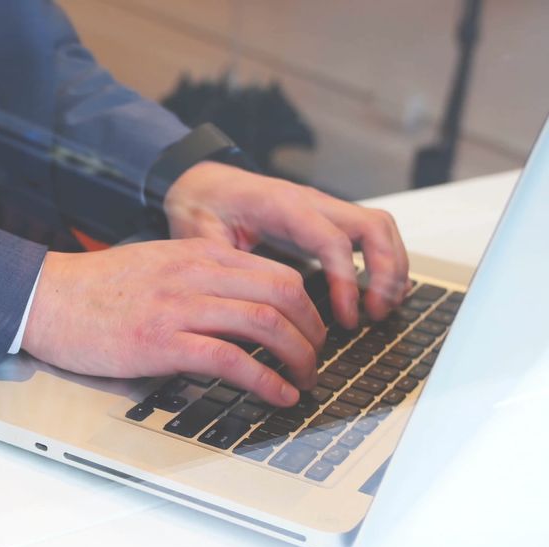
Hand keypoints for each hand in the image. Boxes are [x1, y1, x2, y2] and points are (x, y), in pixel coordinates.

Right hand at [22, 239, 324, 406]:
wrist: (48, 298)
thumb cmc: (96, 289)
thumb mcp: (157, 264)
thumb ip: (198, 275)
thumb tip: (238, 303)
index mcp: (198, 254)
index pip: (276, 272)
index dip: (308, 307)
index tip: (311, 332)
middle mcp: (196, 274)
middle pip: (284, 293)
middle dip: (313, 331)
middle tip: (316, 358)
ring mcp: (180, 307)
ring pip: (266, 324)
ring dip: (298, 358)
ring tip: (305, 381)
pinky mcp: (163, 342)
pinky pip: (232, 360)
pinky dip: (266, 380)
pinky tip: (278, 395)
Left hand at [164, 161, 409, 327]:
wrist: (201, 183)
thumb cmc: (201, 206)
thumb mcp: (200, 234)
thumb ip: (222, 265)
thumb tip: (241, 306)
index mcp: (283, 206)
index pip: (333, 240)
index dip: (347, 281)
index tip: (347, 318)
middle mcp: (311, 202)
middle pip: (374, 227)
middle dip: (386, 272)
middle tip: (375, 314)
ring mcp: (322, 208)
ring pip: (380, 227)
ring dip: (392, 267)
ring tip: (381, 309)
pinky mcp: (325, 218)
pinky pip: (368, 233)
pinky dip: (383, 260)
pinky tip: (378, 292)